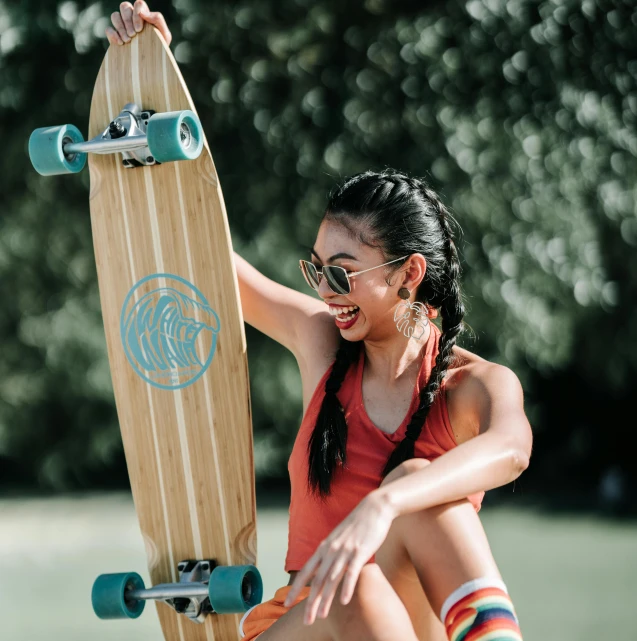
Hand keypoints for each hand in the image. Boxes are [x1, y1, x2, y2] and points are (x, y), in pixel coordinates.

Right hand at [106, 1, 171, 46]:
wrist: (153, 66)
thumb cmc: (161, 49)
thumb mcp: (164, 35)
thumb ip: (157, 19)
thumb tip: (143, 12)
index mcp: (144, 16)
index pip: (138, 4)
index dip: (137, 14)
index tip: (139, 29)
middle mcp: (132, 18)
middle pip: (124, 7)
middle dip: (128, 21)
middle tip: (133, 35)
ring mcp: (122, 27)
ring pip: (115, 15)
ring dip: (120, 27)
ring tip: (128, 41)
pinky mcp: (114, 36)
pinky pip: (108, 29)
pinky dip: (113, 34)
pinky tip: (121, 43)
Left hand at [283, 492, 395, 624]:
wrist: (374, 508)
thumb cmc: (358, 524)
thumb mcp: (339, 538)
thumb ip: (332, 553)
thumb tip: (325, 570)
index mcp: (325, 547)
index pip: (306, 571)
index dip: (295, 588)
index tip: (286, 603)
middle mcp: (331, 550)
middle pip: (317, 580)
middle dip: (310, 602)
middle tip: (306, 621)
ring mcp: (345, 551)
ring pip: (332, 579)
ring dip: (325, 600)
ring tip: (320, 616)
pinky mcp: (360, 551)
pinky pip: (351, 572)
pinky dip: (347, 587)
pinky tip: (344, 601)